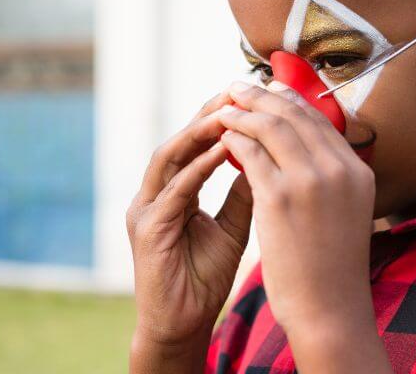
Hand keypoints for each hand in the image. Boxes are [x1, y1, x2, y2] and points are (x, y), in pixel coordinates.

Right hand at [127, 91, 252, 365]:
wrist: (182, 323)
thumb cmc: (205, 276)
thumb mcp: (233, 226)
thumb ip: (245, 192)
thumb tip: (268, 157)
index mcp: (174, 192)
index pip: (196, 145)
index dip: (221, 120)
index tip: (252, 100)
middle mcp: (155, 194)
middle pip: (181, 141)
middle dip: (208, 115)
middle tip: (238, 91)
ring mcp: (147, 209)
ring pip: (170, 156)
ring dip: (200, 131)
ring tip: (230, 111)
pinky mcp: (148, 229)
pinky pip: (175, 190)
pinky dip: (199, 167)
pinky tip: (224, 149)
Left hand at [217, 81, 376, 335]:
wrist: (330, 309)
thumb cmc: (332, 265)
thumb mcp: (346, 212)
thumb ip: (331, 178)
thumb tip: (303, 150)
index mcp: (357, 171)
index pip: (320, 120)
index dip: (290, 100)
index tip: (269, 91)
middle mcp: (339, 169)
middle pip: (295, 115)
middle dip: (262, 95)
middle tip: (239, 88)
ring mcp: (310, 181)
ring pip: (271, 127)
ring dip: (243, 112)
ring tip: (224, 109)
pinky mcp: (280, 198)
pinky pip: (251, 153)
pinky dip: (234, 139)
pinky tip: (222, 138)